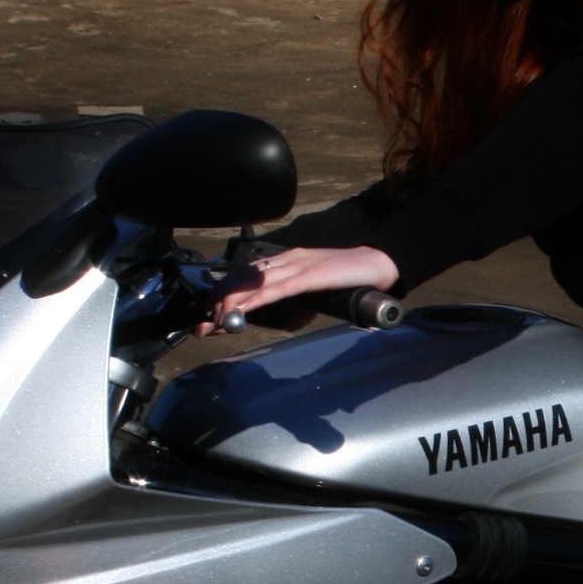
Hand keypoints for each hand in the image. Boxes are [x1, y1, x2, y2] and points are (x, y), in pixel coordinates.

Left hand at [211, 243, 400, 330]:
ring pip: (255, 282)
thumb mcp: (318, 295)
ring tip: (217, 320)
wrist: (377, 264)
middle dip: (220, 301)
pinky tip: (244, 309)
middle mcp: (287, 260)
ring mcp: (298, 265)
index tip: (211, 316)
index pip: (247, 277)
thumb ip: (302, 307)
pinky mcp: (311, 275)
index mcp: (287, 262)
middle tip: (205, 323)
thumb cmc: (349, 279)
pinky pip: (278, 288)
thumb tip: (290, 323)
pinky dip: (257, 299)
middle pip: (243, 278)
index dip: (225, 295)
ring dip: (232, 303)